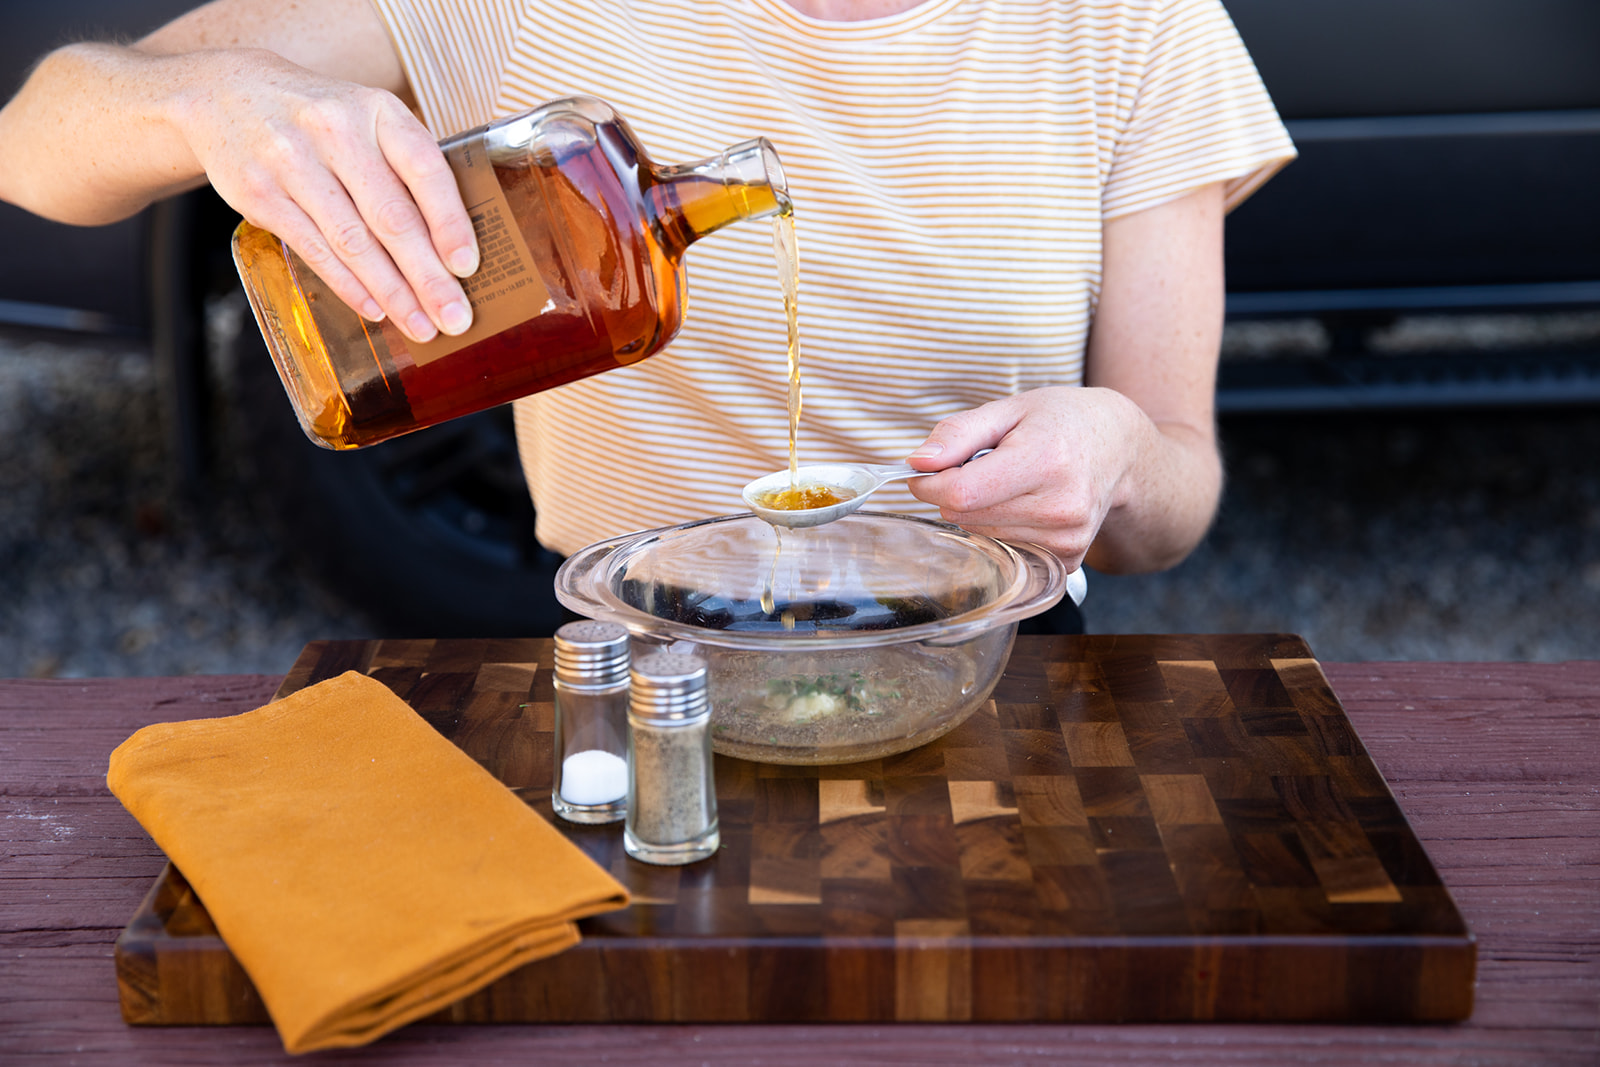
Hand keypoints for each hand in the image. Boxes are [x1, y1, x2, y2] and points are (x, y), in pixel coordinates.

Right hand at [179, 49, 477, 341]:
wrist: (225, 92)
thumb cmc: (320, 119)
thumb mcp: (367, 120)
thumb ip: (406, 168)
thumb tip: (452, 249)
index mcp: (377, 111)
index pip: (424, 169)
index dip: (449, 222)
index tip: (467, 267)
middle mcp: (335, 131)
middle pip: (391, 216)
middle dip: (428, 276)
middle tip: (454, 318)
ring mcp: (292, 162)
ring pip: (353, 241)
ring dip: (392, 292)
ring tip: (420, 325)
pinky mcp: (261, 194)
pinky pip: (315, 250)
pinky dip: (349, 285)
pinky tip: (376, 309)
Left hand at [904, 386, 1149, 569]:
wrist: (1120, 450)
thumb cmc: (1061, 422)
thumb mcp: (1009, 408)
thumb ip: (958, 433)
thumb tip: (918, 463)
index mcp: (1045, 460)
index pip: (960, 494)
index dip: (930, 484)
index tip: (928, 470)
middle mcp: (1061, 506)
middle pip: (966, 517)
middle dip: (957, 493)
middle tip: (983, 468)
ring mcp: (1067, 538)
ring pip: (981, 536)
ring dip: (980, 512)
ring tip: (1012, 483)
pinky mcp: (1068, 560)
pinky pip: (1005, 552)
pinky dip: (1001, 530)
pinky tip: (1025, 506)